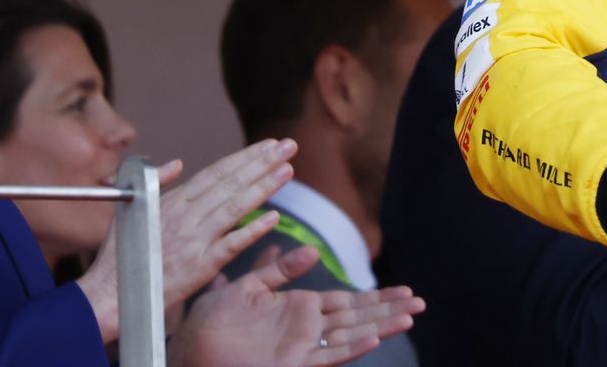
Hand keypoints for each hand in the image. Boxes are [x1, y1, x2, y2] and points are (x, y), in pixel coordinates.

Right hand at [80, 137, 297, 338]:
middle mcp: (185, 217)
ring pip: (235, 207)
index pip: (216, 173)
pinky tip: (275, 217)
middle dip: (262, 162)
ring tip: (288, 170)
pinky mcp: (200, 267)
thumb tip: (177, 163)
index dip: (245, 157)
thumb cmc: (120, 256)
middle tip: (289, 146)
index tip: (269, 145)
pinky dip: (253, 230)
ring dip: (264, 187)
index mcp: (172, 202)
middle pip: (230, 183)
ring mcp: (194, 241)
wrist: (109, 296)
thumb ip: (159, 185)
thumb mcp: (134, 211)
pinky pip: (232, 244)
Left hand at [175, 246, 423, 366]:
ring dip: (381, 326)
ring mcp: (300, 349)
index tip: (404, 289)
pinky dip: (352, 348)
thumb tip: (312, 251)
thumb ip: (278, 270)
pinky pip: (327, 356)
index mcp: (298, 309)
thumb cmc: (208, 325)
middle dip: (388, 310)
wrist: (185, 352)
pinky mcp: (290, 364)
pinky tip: (374, 338)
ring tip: (410, 316)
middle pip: (357, 318)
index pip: (346, 302)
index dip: (376, 297)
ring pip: (350, 335)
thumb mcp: (244, 287)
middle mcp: (305, 329)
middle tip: (421, 302)